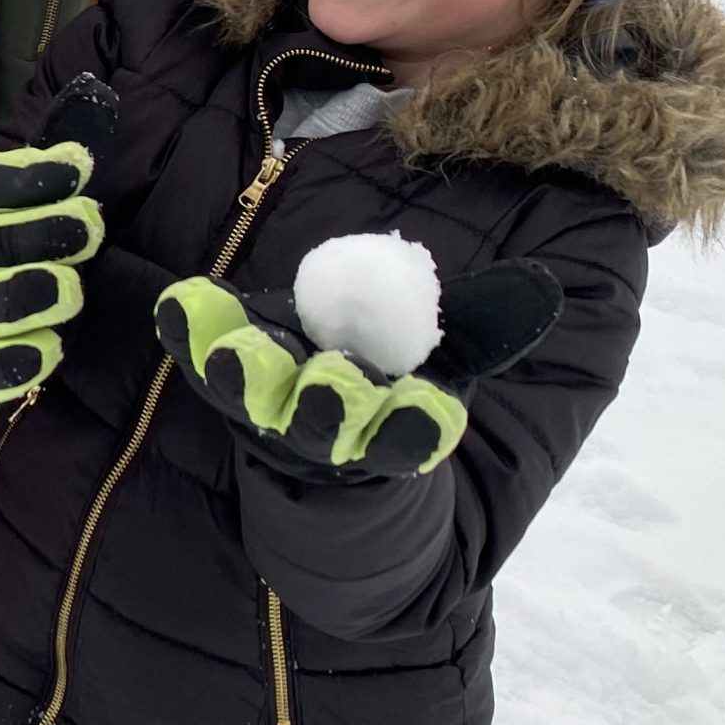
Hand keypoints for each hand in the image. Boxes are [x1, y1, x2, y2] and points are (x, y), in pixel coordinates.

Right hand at [0, 142, 105, 402]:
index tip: (77, 167)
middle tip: (89, 225)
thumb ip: (61, 148)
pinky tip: (49, 345)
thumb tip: (97, 96)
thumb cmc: (13, 229)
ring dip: (27, 293)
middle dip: (41, 231)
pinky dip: (15, 360)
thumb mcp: (33, 184)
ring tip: (69, 287)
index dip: (27, 175)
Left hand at [154, 260, 564, 480]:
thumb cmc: (400, 384)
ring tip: (245, 350)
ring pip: (260, 399)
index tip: (432, 409)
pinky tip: (182, 303)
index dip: (416, 426)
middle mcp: (328, 426)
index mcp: (394, 428)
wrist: (328, 415)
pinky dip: (194, 332)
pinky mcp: (223, 375)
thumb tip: (542, 288)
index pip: (409, 437)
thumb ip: (490, 323)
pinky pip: (203, 356)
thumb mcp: (456, 353)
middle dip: (330, 404)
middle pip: (326, 424)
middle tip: (335, 378)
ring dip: (252, 375)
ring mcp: (270, 406)